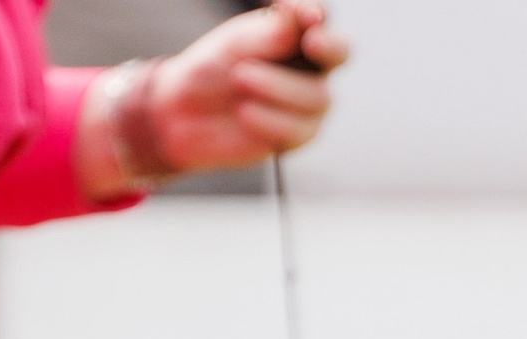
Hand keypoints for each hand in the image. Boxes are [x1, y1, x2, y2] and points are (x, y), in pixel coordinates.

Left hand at [129, 4, 345, 176]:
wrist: (186, 113)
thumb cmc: (213, 68)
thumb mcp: (238, 43)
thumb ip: (274, 33)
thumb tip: (309, 15)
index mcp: (298, 32)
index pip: (322, 18)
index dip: (319, 19)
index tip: (306, 18)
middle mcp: (311, 65)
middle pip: (340, 53)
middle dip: (330, 48)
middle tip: (311, 42)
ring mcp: (308, 101)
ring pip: (318, 98)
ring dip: (279, 88)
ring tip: (240, 80)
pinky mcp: (296, 135)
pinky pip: (299, 131)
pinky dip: (270, 121)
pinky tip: (244, 112)